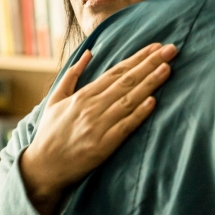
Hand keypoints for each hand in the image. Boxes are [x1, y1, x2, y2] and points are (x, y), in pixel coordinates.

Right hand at [20, 42, 177, 214]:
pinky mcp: (103, 146)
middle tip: (171, 49)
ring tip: (168, 68)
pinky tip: (153, 101)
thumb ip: (72, 74)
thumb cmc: (51, 132)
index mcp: (83, 95)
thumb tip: (89, 53)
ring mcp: (98, 126)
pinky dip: (139, 113)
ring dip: (150, 83)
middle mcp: (92, 107)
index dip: (138, 58)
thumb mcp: (55, 99)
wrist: (43, 167)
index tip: (156, 46)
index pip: (116, 71)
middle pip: (127, 81)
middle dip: (150, 64)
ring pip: (129, 100)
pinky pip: (125, 126)